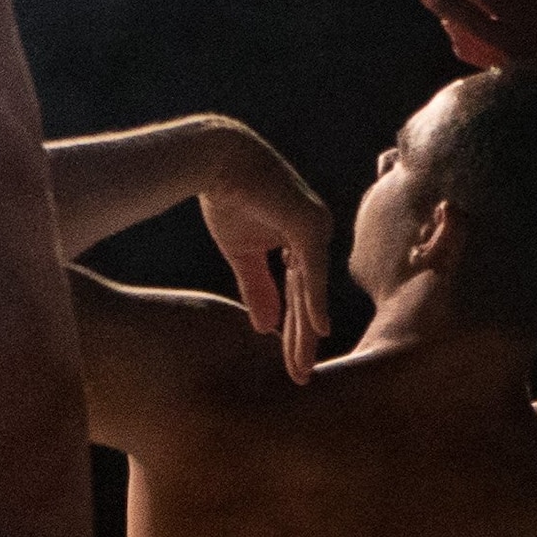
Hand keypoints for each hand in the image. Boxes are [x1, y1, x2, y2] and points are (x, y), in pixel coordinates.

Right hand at [182, 117, 331, 383]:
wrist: (216, 160)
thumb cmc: (228, 198)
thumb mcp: (241, 253)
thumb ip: (257, 288)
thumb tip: (264, 326)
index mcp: (302, 244)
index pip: (300, 295)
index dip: (294, 330)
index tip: (291, 362)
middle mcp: (316, 238)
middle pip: (310, 298)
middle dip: (302, 340)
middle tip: (299, 376)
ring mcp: (315, 230)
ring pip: (312, 290)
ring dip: (306, 330)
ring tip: (302, 364)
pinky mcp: (307, 225)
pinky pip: (311, 271)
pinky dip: (314, 300)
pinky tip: (319, 328)